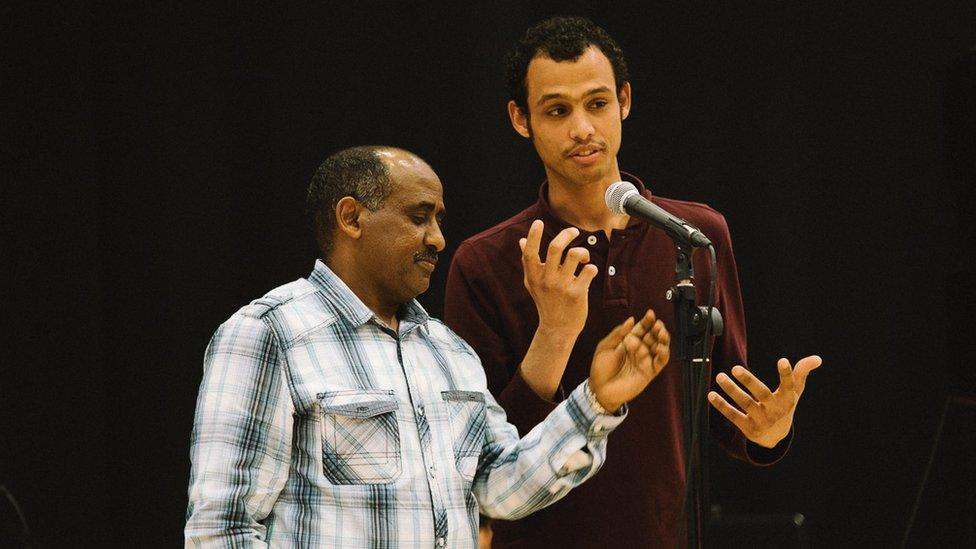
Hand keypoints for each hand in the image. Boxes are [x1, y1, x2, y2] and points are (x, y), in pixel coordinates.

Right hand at [519, 219, 598, 336]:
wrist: (557, 329)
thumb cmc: (546, 302)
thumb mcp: (532, 283)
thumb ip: (528, 262)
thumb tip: (520, 241)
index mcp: (534, 276)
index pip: (530, 252)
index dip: (533, 236)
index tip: (538, 222)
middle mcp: (546, 280)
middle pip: (555, 247)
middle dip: (567, 234)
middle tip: (574, 232)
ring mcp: (562, 287)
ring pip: (575, 255)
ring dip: (582, 252)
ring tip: (582, 259)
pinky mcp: (578, 293)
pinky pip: (590, 270)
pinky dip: (592, 268)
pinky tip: (588, 273)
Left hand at [588, 310, 670, 412]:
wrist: (599, 389)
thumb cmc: (600, 369)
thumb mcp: (605, 346)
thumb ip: (618, 333)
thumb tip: (631, 320)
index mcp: (628, 341)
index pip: (641, 328)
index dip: (647, 321)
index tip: (650, 313)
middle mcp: (639, 349)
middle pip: (652, 336)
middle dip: (657, 328)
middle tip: (657, 324)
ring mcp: (645, 360)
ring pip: (659, 347)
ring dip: (663, 339)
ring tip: (661, 333)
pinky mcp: (649, 372)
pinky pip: (660, 362)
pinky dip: (663, 354)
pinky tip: (661, 348)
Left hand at [707, 355, 821, 447]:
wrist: (776, 437)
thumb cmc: (785, 405)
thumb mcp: (795, 391)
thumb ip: (801, 373)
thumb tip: (817, 358)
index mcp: (787, 399)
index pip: (788, 385)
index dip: (786, 373)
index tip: (783, 360)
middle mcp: (774, 409)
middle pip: (761, 394)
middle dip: (749, 381)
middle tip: (736, 368)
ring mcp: (761, 419)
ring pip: (745, 403)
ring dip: (731, 390)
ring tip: (720, 376)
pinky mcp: (748, 427)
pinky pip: (733, 415)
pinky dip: (722, 405)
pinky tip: (711, 394)